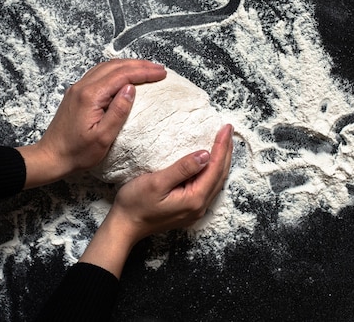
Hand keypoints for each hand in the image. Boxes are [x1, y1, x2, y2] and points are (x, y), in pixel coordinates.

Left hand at [17, 59, 165, 187]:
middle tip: (159, 69)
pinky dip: (116, 71)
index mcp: (90, 96)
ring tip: (146, 69)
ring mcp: (78, 88)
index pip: (123, 75)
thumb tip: (130, 89)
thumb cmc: (77, 152)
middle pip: (115, 66)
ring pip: (106, 67)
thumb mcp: (103, 137)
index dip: (144, 72)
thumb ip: (118, 111)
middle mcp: (82, 87)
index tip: (161, 74)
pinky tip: (124, 75)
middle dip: (139, 65)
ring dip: (128, 65)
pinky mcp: (76, 94)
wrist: (51, 156)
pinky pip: (99, 74)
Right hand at [79, 124, 233, 277]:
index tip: (225, 128)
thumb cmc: (136, 204)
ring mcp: (195, 209)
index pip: (214, 168)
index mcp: (194, 199)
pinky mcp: (188, 208)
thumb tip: (205, 155)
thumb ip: (182, 169)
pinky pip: (207, 186)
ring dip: (221, 161)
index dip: (222, 147)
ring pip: (216, 181)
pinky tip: (211, 162)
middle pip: (220, 175)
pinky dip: (213, 171)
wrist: (124, 226)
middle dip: (226, 152)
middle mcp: (199, 206)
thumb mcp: (157, 182)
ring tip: (224, 142)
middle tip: (228, 130)